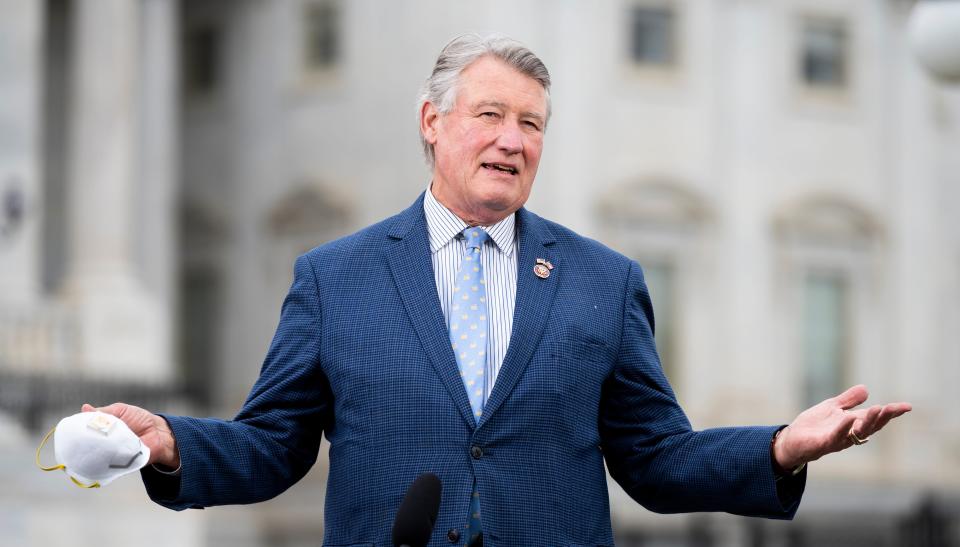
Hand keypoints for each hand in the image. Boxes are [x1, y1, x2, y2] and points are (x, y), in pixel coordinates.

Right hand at [81, 402, 180, 468]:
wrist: (159, 433)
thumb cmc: (140, 420)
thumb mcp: (121, 411)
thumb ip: (103, 412)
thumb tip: (84, 408)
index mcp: (101, 429)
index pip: (84, 431)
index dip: (78, 430)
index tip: (72, 428)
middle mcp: (102, 442)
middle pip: (86, 444)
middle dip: (83, 441)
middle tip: (81, 437)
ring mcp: (108, 454)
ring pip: (95, 454)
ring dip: (95, 448)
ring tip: (96, 442)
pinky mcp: (116, 463)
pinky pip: (107, 463)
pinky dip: (106, 458)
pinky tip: (105, 453)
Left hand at [772, 385, 911, 470]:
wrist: (791, 440)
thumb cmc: (813, 425)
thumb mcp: (831, 407)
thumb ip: (848, 400)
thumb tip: (866, 389)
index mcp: (852, 424)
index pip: (875, 418)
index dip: (891, 413)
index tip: (907, 407)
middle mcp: (848, 434)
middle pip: (870, 427)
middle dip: (882, 417)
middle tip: (892, 407)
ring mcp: (836, 440)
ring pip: (856, 433)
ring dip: (868, 422)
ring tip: (878, 409)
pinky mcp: (822, 444)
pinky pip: (835, 437)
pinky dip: (843, 429)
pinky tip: (849, 419)